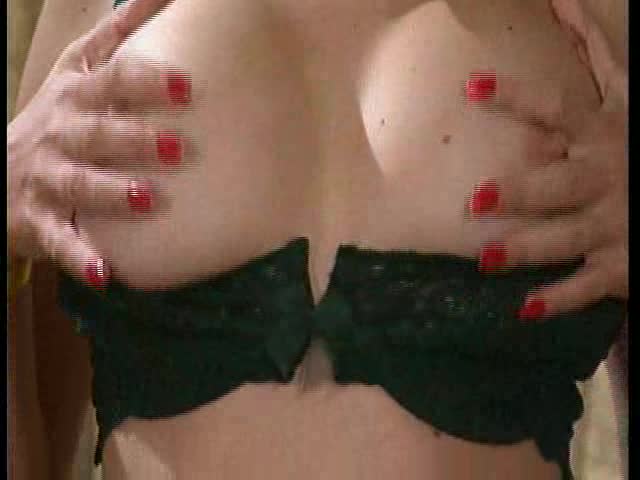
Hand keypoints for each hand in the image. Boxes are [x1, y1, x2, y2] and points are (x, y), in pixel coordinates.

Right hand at [8, 0, 188, 287]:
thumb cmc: (57, 117)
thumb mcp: (77, 69)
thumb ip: (116, 35)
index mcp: (76, 98)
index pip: (112, 82)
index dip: (146, 82)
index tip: (186, 86)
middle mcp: (61, 134)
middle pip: (96, 132)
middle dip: (133, 138)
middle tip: (178, 147)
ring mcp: (47, 179)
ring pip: (78, 184)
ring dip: (111, 192)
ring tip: (147, 200)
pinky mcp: (38, 221)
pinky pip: (58, 239)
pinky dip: (79, 256)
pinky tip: (104, 275)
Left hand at [464, 0, 627, 318]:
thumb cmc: (638, 153)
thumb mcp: (623, 110)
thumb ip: (593, 79)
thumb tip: (565, 13)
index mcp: (602, 135)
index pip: (556, 109)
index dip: (516, 96)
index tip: (470, 87)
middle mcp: (607, 179)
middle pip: (559, 185)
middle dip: (521, 192)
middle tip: (477, 199)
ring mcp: (614, 225)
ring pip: (566, 238)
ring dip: (526, 249)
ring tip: (486, 259)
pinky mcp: (623, 266)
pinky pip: (587, 286)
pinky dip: (559, 300)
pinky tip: (526, 310)